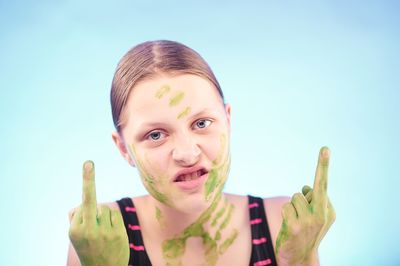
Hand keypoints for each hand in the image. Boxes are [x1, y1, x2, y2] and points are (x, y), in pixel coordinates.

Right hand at [69, 161, 128, 265]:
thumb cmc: (89, 249)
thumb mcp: (77, 237)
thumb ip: (77, 218)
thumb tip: (81, 204)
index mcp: (74, 230)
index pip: (81, 204)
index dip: (87, 183)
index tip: (87, 164)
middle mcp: (87, 230)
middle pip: (90, 201)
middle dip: (88, 180)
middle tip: (88, 162)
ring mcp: (103, 232)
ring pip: (103, 208)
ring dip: (102, 215)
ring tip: (101, 232)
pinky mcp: (117, 233)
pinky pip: (114, 214)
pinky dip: (111, 219)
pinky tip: (109, 231)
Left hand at [275, 147, 335, 265]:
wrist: (300, 257)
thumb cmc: (306, 233)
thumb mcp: (315, 218)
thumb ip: (312, 200)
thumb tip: (304, 187)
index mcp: (329, 211)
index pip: (323, 185)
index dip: (323, 165)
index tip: (324, 148)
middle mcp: (322, 214)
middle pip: (309, 189)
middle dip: (317, 176)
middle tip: (325, 151)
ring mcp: (309, 221)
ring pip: (295, 197)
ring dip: (293, 207)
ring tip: (296, 221)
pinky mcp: (294, 226)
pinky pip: (286, 207)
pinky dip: (286, 213)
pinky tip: (290, 226)